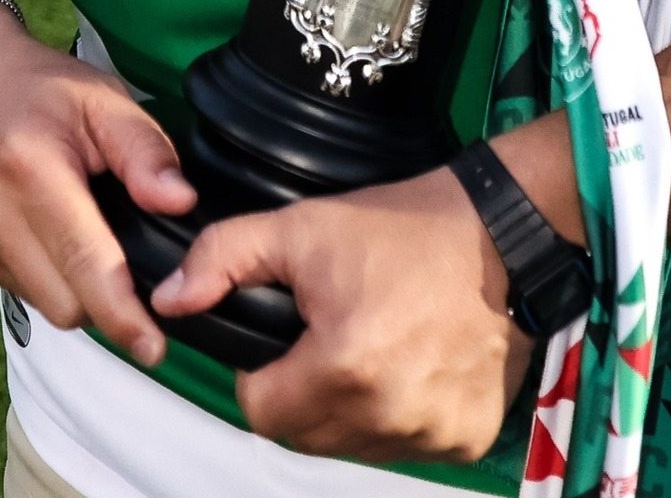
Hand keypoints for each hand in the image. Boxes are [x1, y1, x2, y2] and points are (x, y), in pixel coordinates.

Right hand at [0, 14, 195, 367]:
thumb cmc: (44, 88)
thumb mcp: (105, 98)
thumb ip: (145, 150)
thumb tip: (181, 203)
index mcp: (30, 171)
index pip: (83, 262)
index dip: (122, 312)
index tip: (154, 347)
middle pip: (67, 302)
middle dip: (108, 298)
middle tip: (137, 259)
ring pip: (47, 304)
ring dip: (80, 289)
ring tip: (94, 233)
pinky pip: (25, 291)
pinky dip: (52, 277)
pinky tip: (58, 232)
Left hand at [155, 166, 533, 464]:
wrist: (501, 231)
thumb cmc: (403, 227)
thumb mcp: (304, 225)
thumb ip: (224, 258)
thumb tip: (169, 299)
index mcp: (341, 368)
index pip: (260, 410)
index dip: (262, 372)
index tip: (289, 335)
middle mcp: (387, 416)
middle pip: (306, 434)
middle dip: (304, 391)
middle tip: (333, 333)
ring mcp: (432, 434)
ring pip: (355, 445)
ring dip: (352, 409)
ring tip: (376, 343)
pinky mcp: (467, 438)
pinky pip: (408, 445)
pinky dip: (402, 415)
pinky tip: (415, 362)